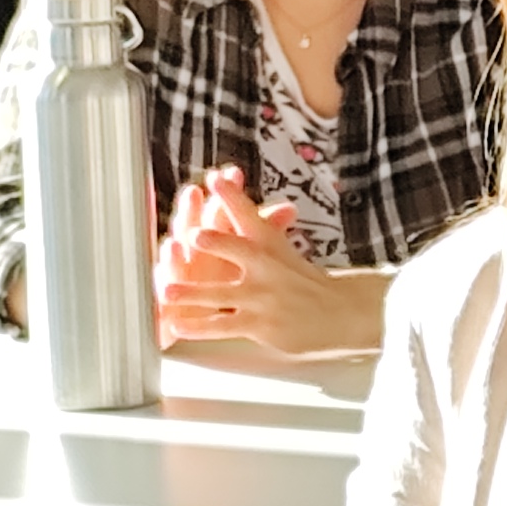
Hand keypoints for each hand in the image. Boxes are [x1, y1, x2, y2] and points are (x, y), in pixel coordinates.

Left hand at [155, 168, 376, 357]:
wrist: (338, 312)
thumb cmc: (301, 278)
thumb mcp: (283, 246)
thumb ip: (263, 222)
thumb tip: (247, 188)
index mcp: (268, 243)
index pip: (249, 215)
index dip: (232, 197)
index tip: (217, 178)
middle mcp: (266, 268)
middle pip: (240, 251)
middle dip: (218, 242)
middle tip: (195, 235)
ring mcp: (262, 298)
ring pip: (222, 294)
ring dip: (193, 293)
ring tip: (168, 291)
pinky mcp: (260, 324)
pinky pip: (224, 326)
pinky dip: (199, 327)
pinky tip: (179, 325)